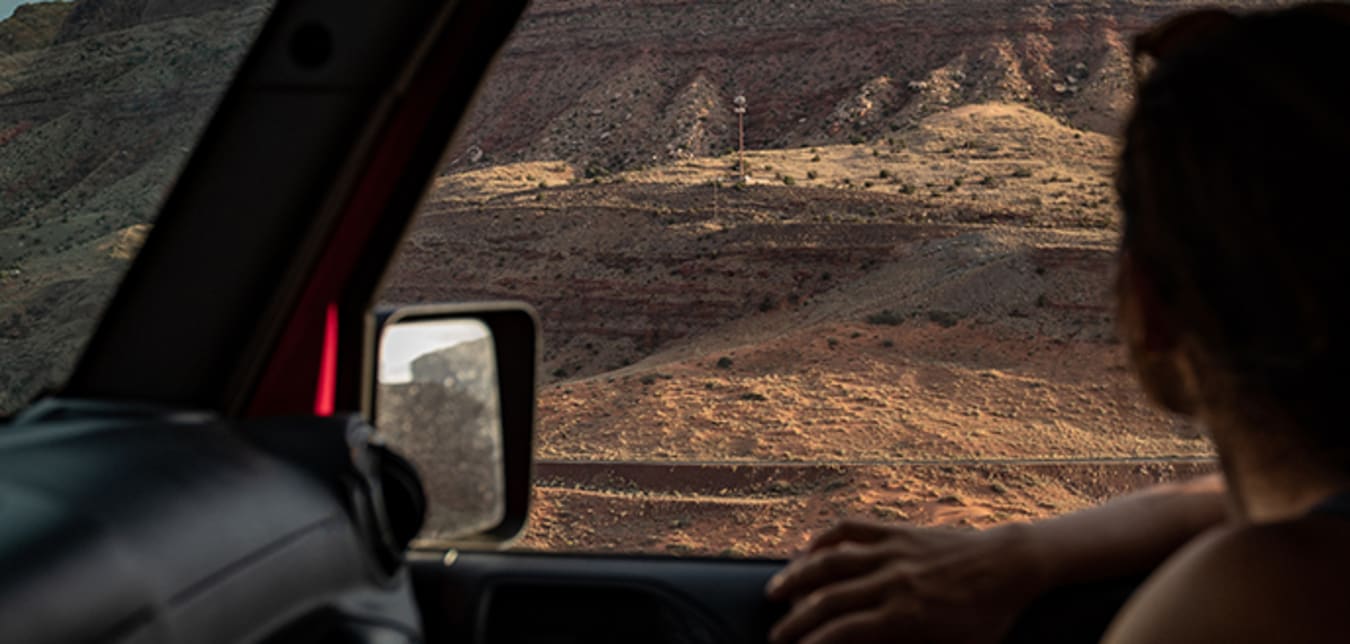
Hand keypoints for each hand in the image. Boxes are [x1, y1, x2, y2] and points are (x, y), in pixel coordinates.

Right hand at [765, 520, 1047, 643]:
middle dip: (795, 620)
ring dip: (797, 576)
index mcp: (908, 616)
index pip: (845, 632)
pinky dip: (823, 538)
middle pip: (830, 599)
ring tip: (774, 592)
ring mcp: (894, 551)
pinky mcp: (897, 530)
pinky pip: (851, 528)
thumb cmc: (987, 617)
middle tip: (775, 636)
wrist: (1011, 563)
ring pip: (831, 559)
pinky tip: (807, 552)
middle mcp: (894, 581)